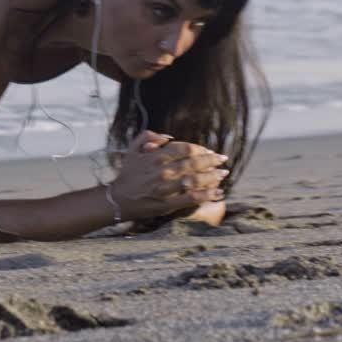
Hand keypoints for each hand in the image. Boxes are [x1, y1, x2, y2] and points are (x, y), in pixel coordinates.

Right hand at [109, 130, 228, 219]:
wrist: (118, 199)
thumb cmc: (128, 173)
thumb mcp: (133, 150)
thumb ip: (147, 137)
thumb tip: (168, 137)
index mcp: (155, 156)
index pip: (184, 149)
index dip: (200, 149)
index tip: (210, 150)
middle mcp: (161, 171)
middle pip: (193, 163)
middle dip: (211, 161)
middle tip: (223, 160)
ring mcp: (164, 188)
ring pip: (194, 180)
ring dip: (212, 177)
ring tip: (223, 174)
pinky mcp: (167, 204)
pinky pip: (191, 198)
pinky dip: (207, 195)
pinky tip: (218, 192)